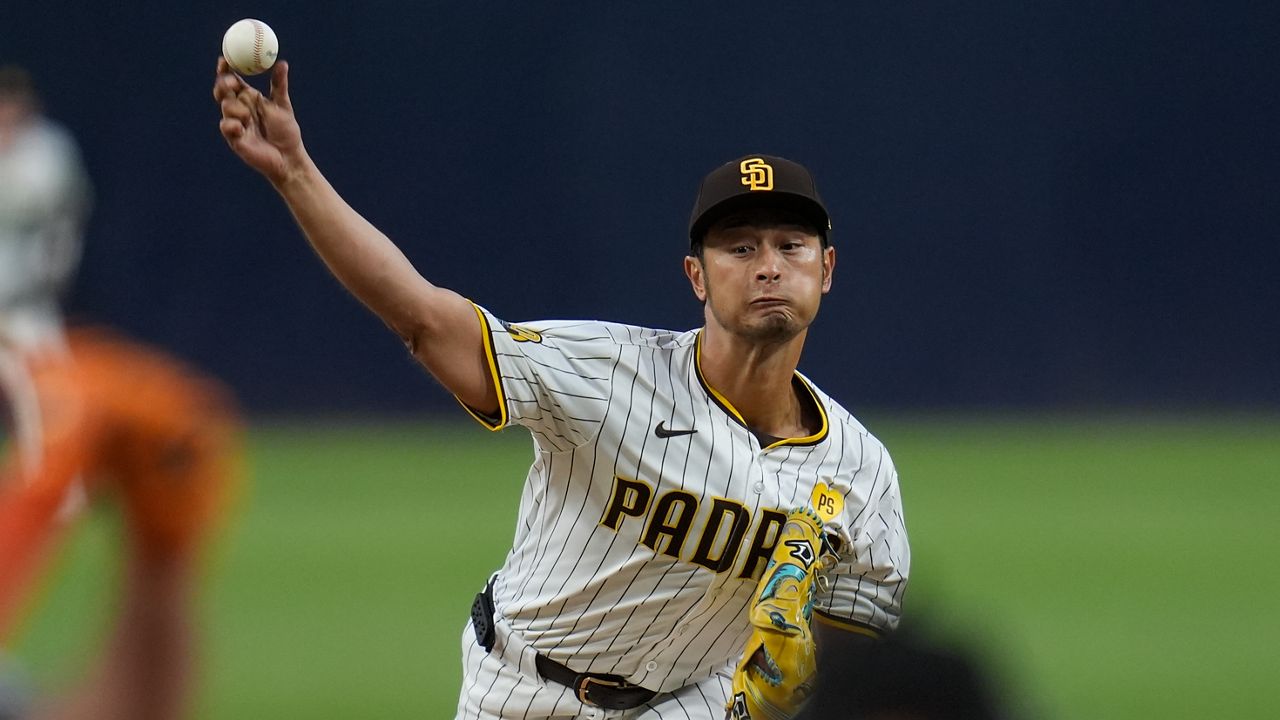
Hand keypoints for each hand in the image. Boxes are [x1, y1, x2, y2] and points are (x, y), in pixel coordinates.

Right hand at [213, 57, 303, 184]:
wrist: (289, 157)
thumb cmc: (286, 131)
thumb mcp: (283, 105)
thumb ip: (279, 84)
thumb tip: (282, 63)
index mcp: (249, 97)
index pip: (233, 79)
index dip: (226, 69)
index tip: (224, 60)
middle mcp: (239, 108)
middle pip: (223, 90)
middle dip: (223, 84)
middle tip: (231, 83)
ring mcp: (235, 122)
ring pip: (225, 107)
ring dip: (235, 108)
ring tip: (248, 117)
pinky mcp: (233, 138)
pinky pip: (226, 126)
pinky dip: (233, 124)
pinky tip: (241, 128)